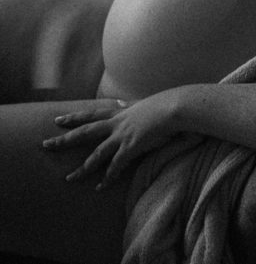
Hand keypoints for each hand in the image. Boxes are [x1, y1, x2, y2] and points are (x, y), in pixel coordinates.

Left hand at [41, 95, 180, 189]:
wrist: (175, 107)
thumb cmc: (167, 105)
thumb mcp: (146, 104)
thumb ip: (134, 106)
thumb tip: (125, 102)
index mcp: (120, 113)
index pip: (92, 114)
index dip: (75, 117)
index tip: (58, 119)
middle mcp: (117, 124)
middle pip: (85, 133)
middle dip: (65, 139)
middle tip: (46, 145)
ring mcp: (122, 136)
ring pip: (96, 154)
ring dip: (82, 168)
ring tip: (69, 179)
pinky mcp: (131, 147)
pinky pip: (115, 166)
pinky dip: (108, 177)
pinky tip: (100, 187)